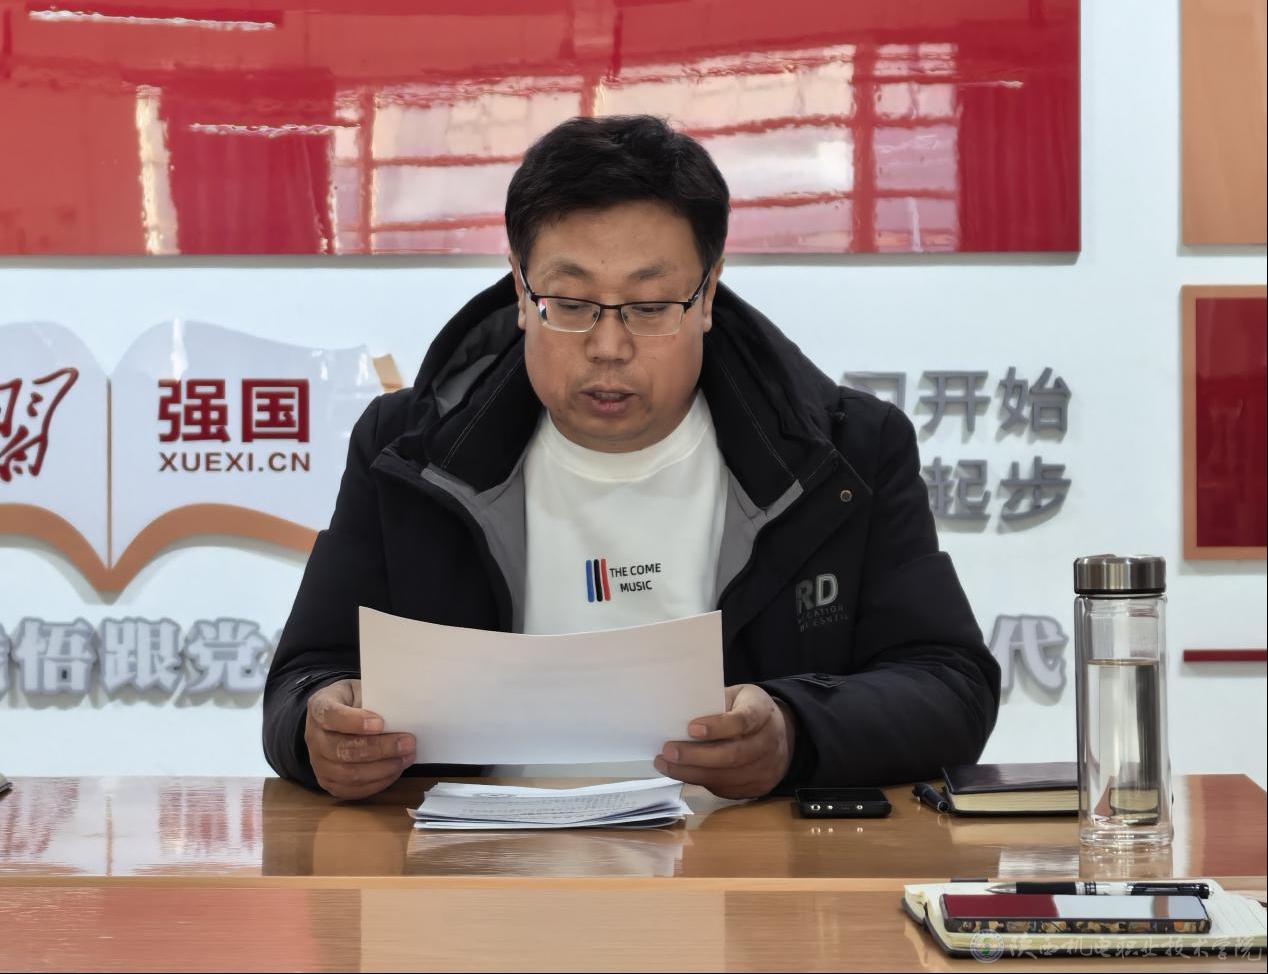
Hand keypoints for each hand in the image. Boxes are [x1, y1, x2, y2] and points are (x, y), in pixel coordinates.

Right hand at [304, 678, 415, 799]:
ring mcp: (317, 763)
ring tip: (406, 758)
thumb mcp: (359, 690)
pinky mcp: (328, 782)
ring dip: (383, 768)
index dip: (355, 722)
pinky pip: (352, 790)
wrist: (333, 719)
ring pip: (349, 774)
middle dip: (380, 749)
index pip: (331, 716)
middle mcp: (313, 738)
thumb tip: (400, 715)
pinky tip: (395, 771)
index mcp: (319, 708)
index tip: (380, 723)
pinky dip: (377, 783)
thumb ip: (374, 700)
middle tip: (407, 743)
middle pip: (342, 750)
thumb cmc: (351, 702)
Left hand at [653, 684, 794, 798]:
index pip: (743, 721)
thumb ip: (715, 703)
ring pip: (727, 777)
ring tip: (665, 765)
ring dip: (692, 773)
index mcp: (763, 712)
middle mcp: (770, 743)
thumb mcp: (737, 695)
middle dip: (697, 756)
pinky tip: (682, 773)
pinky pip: (726, 789)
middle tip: (668, 751)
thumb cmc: (748, 709)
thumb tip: (679, 714)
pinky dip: (701, 782)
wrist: (781, 732)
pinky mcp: (759, 788)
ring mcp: (767, 769)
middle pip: (733, 755)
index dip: (717, 726)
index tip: (690, 728)